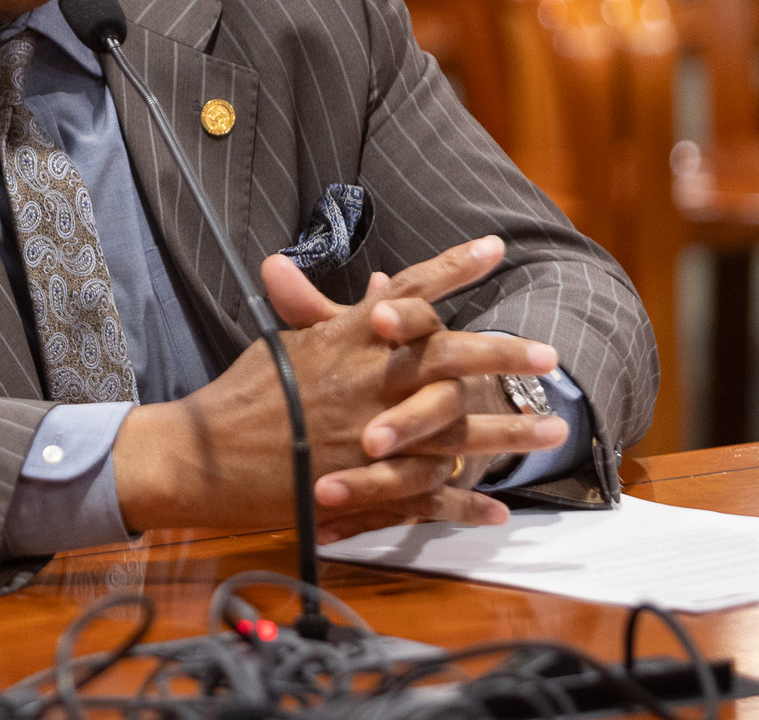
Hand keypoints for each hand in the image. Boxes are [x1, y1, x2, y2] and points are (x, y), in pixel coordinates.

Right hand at [111, 236, 562, 537]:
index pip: (410, 295)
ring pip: (455, 430)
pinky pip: (428, 496)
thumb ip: (335, 316)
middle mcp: (365, 380)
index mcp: (345, 339)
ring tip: (554, 430)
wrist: (204, 457)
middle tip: (548, 356)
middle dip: (503, 355)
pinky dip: (465, 505)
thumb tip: (380, 290)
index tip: (495, 248)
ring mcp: (370, 435)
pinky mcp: (365, 486)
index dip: (453, 268)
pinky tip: (497, 510)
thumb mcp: (287, 344)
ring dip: (509, 432)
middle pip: (449, 358)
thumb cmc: (241, 397)